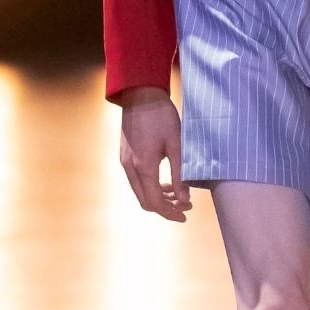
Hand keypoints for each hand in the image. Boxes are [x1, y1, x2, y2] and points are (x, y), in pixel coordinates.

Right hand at [119, 93, 192, 222]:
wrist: (140, 94)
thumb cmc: (161, 116)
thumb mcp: (176, 145)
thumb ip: (179, 174)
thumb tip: (184, 198)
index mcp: (144, 167)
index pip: (155, 202)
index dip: (171, 213)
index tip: (185, 214)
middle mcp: (130, 168)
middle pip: (145, 201)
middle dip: (165, 208)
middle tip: (184, 206)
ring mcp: (125, 162)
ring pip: (140, 192)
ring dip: (158, 197)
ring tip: (178, 194)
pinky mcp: (124, 156)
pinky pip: (136, 180)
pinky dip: (150, 186)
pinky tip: (164, 182)